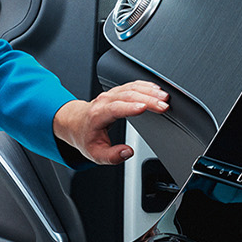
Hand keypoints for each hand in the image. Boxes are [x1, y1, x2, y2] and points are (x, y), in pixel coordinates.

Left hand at [53, 80, 168, 164]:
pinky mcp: (118, 91)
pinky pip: (132, 84)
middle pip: (127, 95)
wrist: (77, 123)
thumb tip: (128, 152)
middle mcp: (104, 101)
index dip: (130, 107)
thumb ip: (112, 156)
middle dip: (148, 99)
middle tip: (164, 105)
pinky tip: (157, 89)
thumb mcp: (96, 154)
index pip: (115, 108)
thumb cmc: (86, 137)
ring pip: (131, 87)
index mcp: (98, 115)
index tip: (145, 107)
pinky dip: (146, 86)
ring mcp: (111, 94)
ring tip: (165, 97)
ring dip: (149, 91)